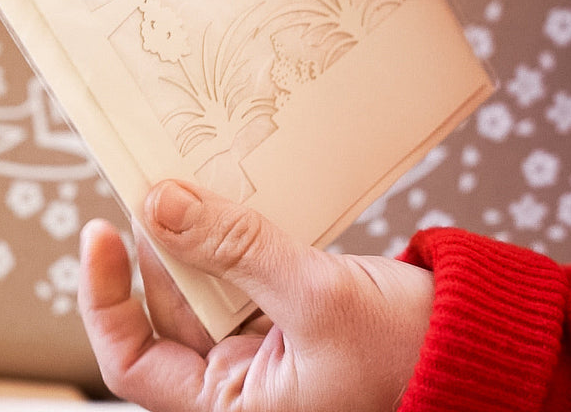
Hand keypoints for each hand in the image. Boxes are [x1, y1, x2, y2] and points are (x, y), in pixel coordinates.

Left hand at [78, 179, 433, 411]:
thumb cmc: (406, 349)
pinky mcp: (277, 308)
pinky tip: (220, 197)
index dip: (106, 297)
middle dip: (153, 247)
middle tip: (148, 184)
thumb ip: (235, 250)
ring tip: (182, 182)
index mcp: (232, 408)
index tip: (100, 232)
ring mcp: (256, 342)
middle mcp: (235, 381)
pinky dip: (225, 233)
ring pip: (198, 282)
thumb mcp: (315, 297)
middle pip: (163, 309)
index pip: (134, 360)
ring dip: (190, 233)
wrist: (470, 340)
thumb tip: (159, 205)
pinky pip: (234, 267)